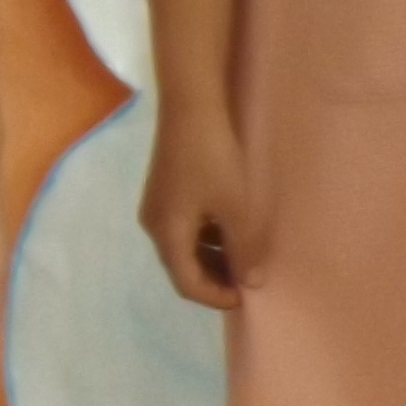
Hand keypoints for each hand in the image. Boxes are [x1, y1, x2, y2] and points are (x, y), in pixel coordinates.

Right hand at [139, 110, 263, 312]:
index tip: (248, 297)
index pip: (187, 284)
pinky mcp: (163, 193)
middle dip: (214, 280)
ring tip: (244, 256)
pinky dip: (204, 240)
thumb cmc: (214, 159)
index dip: (217, 297)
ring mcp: (155, 208)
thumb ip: (244, 248)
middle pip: (181, 268)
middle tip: (248, 280)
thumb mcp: (236, 207)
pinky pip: (182, 230)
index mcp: (167, 235)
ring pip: (183, 249)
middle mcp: (153, 226)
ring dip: (211, 260)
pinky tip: (228, 229)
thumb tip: (251, 282)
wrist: (191, 108)